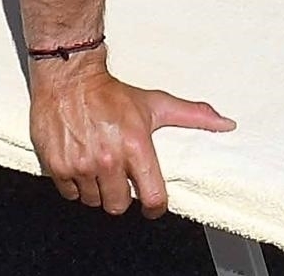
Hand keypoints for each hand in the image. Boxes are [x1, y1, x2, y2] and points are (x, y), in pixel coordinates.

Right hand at [29, 54, 231, 216]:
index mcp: (135, 147)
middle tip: (118, 176)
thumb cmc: (111, 93)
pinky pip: (69, 193)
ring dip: (97, 189)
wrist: (68, 75)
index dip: (154, 207)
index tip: (151, 206)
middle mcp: (108, 159)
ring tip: (97, 165)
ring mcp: (81, 165)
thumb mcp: (155, 104)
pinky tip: (79, 164)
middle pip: (119, 206)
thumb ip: (193, 116)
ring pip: (93, 201)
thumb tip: (226, 124)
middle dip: (121, 196)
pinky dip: (74, 184)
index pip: (152, 198)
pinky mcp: (57, 165)